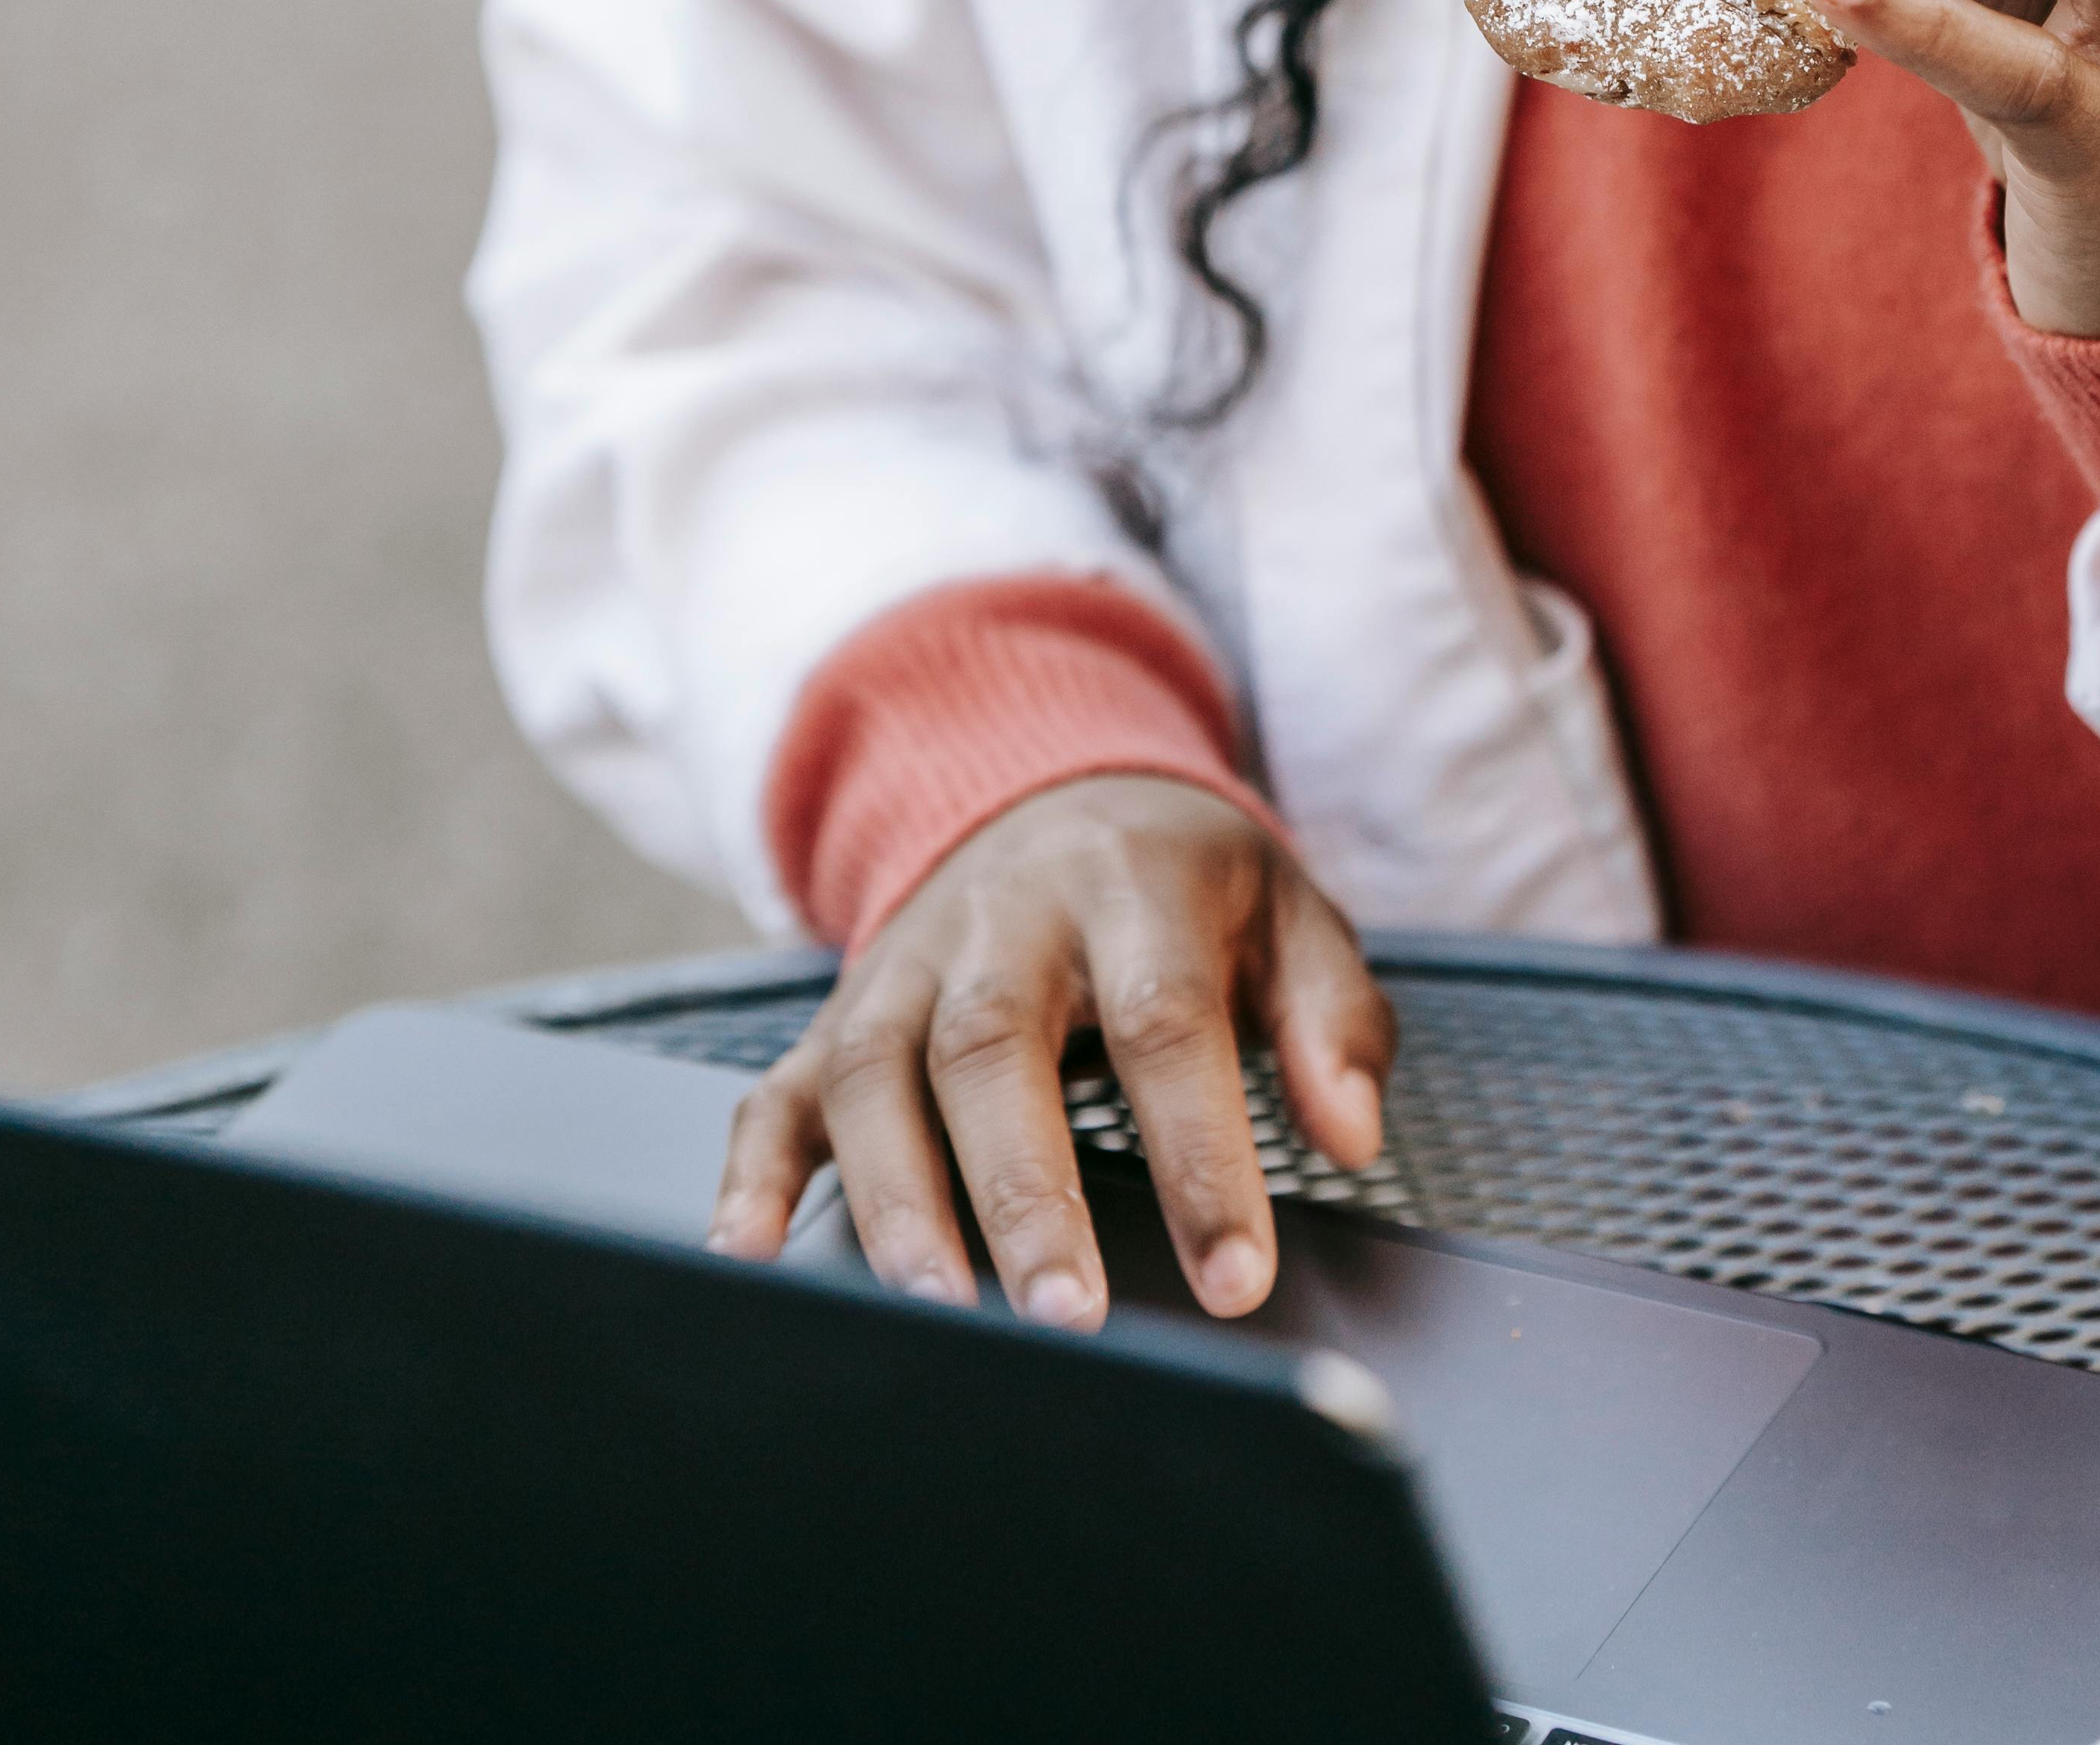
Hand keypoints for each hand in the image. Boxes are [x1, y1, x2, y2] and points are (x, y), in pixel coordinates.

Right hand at [708, 773, 1391, 1329]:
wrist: (1053, 784)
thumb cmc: (1182, 884)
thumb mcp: (1286, 910)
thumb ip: (1333, 1015)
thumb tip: (1353, 1132)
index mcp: (1129, 884)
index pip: (1164, 1020)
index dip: (1200, 1152)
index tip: (1235, 1276)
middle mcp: (1001, 917)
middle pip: (995, 1045)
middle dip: (1027, 1189)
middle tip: (1067, 1315)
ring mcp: (905, 963)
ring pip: (876, 1070)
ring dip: (897, 1196)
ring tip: (937, 1310)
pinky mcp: (839, 1010)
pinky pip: (780, 1088)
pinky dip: (753, 1174)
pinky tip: (746, 1256)